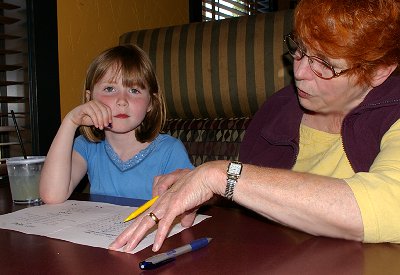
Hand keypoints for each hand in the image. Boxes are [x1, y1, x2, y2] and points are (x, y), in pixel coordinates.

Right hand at [66, 97, 111, 129]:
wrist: (76, 119)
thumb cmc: (87, 119)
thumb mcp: (98, 120)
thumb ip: (103, 121)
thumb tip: (111, 125)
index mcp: (100, 104)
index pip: (108, 109)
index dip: (109, 116)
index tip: (109, 123)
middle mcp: (96, 102)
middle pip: (104, 110)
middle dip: (105, 119)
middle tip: (105, 126)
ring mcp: (91, 103)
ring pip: (99, 112)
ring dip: (100, 121)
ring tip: (100, 127)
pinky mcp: (85, 106)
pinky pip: (93, 114)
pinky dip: (95, 121)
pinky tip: (96, 126)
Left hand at [109, 161, 226, 251]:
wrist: (206, 176)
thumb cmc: (198, 186)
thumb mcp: (190, 204)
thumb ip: (186, 215)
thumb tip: (184, 224)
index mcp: (162, 201)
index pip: (143, 216)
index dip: (133, 228)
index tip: (124, 238)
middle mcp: (160, 202)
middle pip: (140, 220)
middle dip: (126, 234)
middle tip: (115, 245)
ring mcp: (166, 203)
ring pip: (147, 222)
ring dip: (137, 236)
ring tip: (128, 248)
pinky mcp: (175, 206)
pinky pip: (165, 224)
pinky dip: (160, 235)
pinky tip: (156, 246)